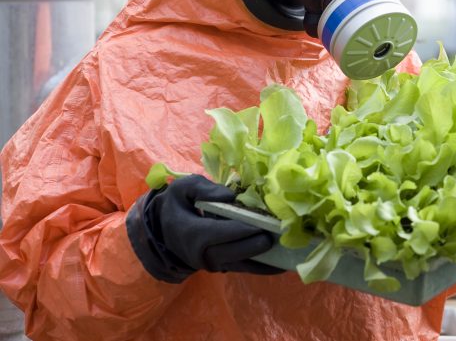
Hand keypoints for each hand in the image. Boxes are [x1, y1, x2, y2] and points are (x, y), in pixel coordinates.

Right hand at [127, 174, 282, 282]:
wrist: (164, 231)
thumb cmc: (177, 205)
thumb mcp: (182, 189)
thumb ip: (204, 187)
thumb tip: (230, 194)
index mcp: (192, 233)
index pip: (220, 233)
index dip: (242, 228)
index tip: (264, 221)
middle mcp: (202, 254)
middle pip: (235, 250)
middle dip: (258, 241)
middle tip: (281, 231)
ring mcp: (212, 264)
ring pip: (242, 263)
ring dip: (267, 258)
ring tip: (291, 249)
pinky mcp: (221, 267)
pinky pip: (244, 269)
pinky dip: (264, 268)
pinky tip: (284, 264)